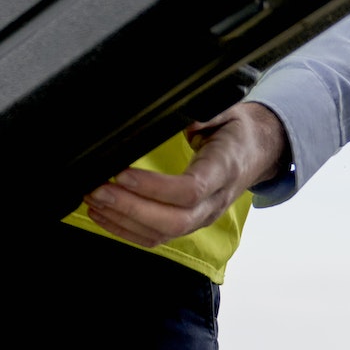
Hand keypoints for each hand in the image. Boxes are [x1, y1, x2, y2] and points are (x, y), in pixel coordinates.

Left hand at [81, 102, 288, 248]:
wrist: (256, 152)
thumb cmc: (236, 131)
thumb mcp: (227, 112)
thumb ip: (206, 114)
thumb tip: (185, 118)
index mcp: (224, 170)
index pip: (190, 190)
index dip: (154, 187)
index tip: (122, 173)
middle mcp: (213, 202)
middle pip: (173, 221)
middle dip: (130, 209)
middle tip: (97, 190)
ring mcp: (201, 218)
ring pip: (160, 234)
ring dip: (122, 220)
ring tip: (92, 200)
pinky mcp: (187, 224)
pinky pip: (155, 237)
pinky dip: (125, 230)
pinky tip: (102, 214)